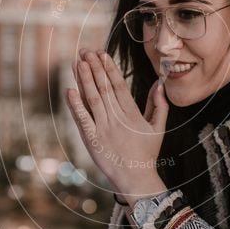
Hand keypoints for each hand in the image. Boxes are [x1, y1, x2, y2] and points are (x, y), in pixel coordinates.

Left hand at [65, 49, 169, 194]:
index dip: (110, 69)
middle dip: (94, 68)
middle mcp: (117, 119)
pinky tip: (70, 90)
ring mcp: (104, 129)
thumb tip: (160, 84)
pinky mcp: (92, 140)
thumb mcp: (158, 128)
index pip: (119, 86)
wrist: (135, 177)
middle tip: (86, 51)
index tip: (103, 53)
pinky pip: (82, 119)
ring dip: (84, 79)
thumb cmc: (147, 153)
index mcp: (132, 114)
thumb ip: (159, 104)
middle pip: (104, 88)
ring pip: (92, 99)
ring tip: (78, 62)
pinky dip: (76, 105)